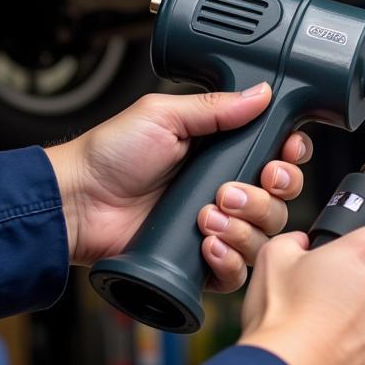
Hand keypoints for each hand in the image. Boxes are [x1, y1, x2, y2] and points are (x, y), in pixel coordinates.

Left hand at [45, 85, 312, 292]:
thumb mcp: (163, 116)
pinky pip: (238, 273)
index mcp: (224, 153)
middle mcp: (227, 191)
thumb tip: (263, 91)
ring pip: (264, 236)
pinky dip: (231, 260)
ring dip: (245, 227)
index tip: (283, 156)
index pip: (279, 159)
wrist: (75, 202)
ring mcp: (216, 228)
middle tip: (234, 190)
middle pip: (280, 200)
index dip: (289, 160)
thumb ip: (217, 106)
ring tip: (208, 216)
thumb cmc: (110, 155)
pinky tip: (207, 244)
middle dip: (268, 195)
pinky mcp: (201, 264)